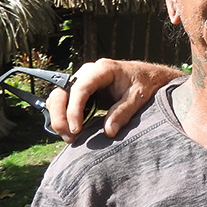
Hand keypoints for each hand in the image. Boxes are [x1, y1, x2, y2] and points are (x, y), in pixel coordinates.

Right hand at [48, 59, 182, 142]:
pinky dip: (63, 117)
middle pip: (62, 92)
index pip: (80, 88)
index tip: (76, 129)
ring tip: (70, 137)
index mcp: (102, 69)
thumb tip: (109, 131)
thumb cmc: (144, 83)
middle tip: (70, 137)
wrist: (148, 77)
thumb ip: (123, 112)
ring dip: (59, 118)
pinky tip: (72, 131)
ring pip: (58, 98)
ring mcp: (82, 80)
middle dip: (60, 116)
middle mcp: (87, 72)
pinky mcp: (81, 91)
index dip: (74, 110)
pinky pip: (64, 103)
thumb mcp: (138, 97)